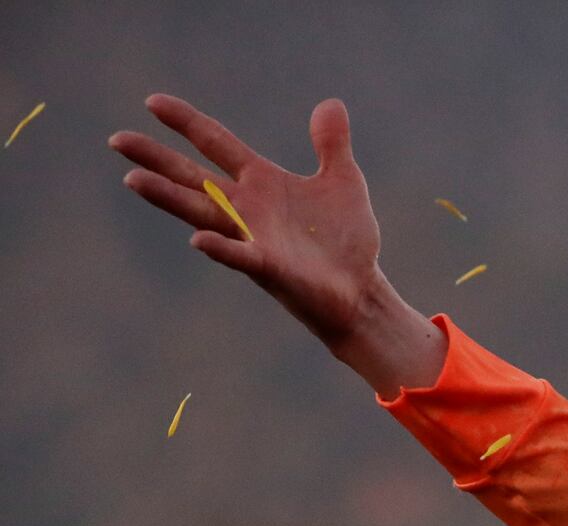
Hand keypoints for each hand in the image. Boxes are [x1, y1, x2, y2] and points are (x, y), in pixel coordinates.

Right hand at [112, 94, 385, 342]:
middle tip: (117, 139)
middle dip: (155, 158)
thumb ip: (331, 145)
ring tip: (133, 179)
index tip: (152, 102)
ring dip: (169, 197)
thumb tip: (331, 104)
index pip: (215, 143)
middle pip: (192, 176)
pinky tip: (199, 240)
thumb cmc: (347, 241)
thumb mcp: (343, 182)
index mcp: (262, 182)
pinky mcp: (270, 268)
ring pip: (202, 214)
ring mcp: (254, 238)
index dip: (186, 122)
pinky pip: (240, 256)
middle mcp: (247, 208)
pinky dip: (221, 248)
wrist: (361, 292)